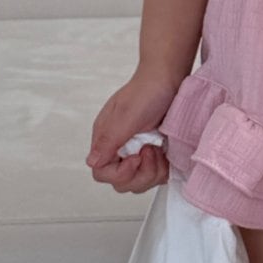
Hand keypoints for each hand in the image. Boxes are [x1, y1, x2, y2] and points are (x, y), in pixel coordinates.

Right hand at [86, 66, 180, 194]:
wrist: (169, 79)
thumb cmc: (147, 91)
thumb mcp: (126, 115)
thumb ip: (108, 141)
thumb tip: (92, 162)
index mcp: (107, 140)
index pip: (102, 173)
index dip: (120, 173)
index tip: (136, 157)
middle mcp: (119, 149)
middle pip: (122, 183)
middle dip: (140, 173)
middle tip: (151, 150)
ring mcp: (137, 153)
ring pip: (139, 183)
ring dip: (152, 170)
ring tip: (158, 147)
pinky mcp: (154, 155)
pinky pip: (155, 176)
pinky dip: (163, 169)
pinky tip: (166, 152)